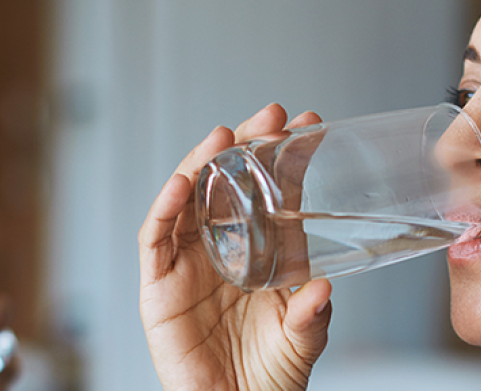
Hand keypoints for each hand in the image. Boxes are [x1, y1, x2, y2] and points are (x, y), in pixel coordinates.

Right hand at [139, 104, 333, 390]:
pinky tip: (180, 183)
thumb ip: (312, 316)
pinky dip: (165, 208)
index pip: (274, 192)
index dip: (288, 157)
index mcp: (263, 253)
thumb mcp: (303, 341)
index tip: (310, 125)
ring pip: (188, 199)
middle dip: (246, 145)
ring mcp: (187, 264)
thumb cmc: (269, 378)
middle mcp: (223, 249)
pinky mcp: (157, 287)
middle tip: (271, 116)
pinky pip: (155, 239)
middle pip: (227, 182)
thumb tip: (324, 289)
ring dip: (201, 163)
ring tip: (223, 137)